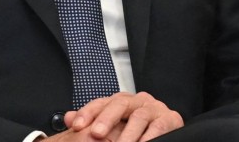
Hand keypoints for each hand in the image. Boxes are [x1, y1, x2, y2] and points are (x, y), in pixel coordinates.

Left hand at [63, 91, 183, 141]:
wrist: (167, 129)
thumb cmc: (137, 129)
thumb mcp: (113, 125)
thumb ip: (92, 120)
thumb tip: (68, 117)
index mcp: (121, 101)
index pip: (101, 103)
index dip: (88, 112)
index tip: (75, 125)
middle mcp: (137, 101)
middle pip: (119, 104)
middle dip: (106, 119)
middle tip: (96, 134)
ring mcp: (154, 108)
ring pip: (139, 117)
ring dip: (128, 134)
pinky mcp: (170, 118)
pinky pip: (159, 127)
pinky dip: (149, 137)